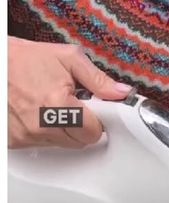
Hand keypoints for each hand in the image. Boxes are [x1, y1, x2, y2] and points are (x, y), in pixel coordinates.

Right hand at [8, 37, 131, 148]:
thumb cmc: (26, 58)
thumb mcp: (68, 58)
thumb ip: (98, 79)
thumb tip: (121, 93)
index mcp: (57, 105)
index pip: (93, 132)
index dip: (98, 119)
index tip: (94, 109)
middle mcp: (40, 125)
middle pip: (79, 141)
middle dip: (82, 124)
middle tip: (72, 104)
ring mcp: (24, 135)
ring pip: (61, 144)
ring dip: (62, 128)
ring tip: (52, 105)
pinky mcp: (13, 141)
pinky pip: (40, 144)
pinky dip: (43, 132)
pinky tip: (37, 113)